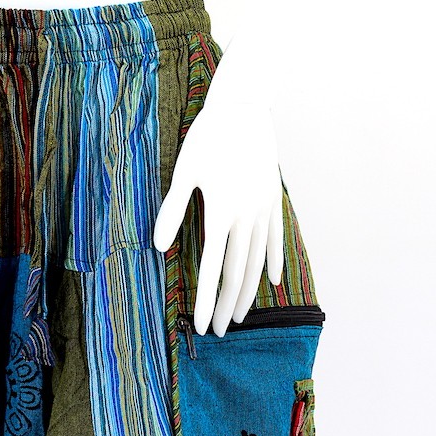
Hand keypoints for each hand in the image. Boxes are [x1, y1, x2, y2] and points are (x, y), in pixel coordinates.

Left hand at [153, 53, 284, 336]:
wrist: (244, 104)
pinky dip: (274, 262)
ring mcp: (263, 209)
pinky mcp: (273, 199)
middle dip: (227, 306)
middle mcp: (245, 216)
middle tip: (220, 332)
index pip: (211, 270)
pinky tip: (273, 282)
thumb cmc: (208, 136)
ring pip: (257, 262)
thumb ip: (172, 211)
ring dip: (249, 292)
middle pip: (236, 274)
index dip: (206, 302)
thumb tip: (158, 246)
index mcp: (220, 213)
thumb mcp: (184, 172)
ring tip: (241, 315)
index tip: (202, 327)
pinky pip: (276, 239)